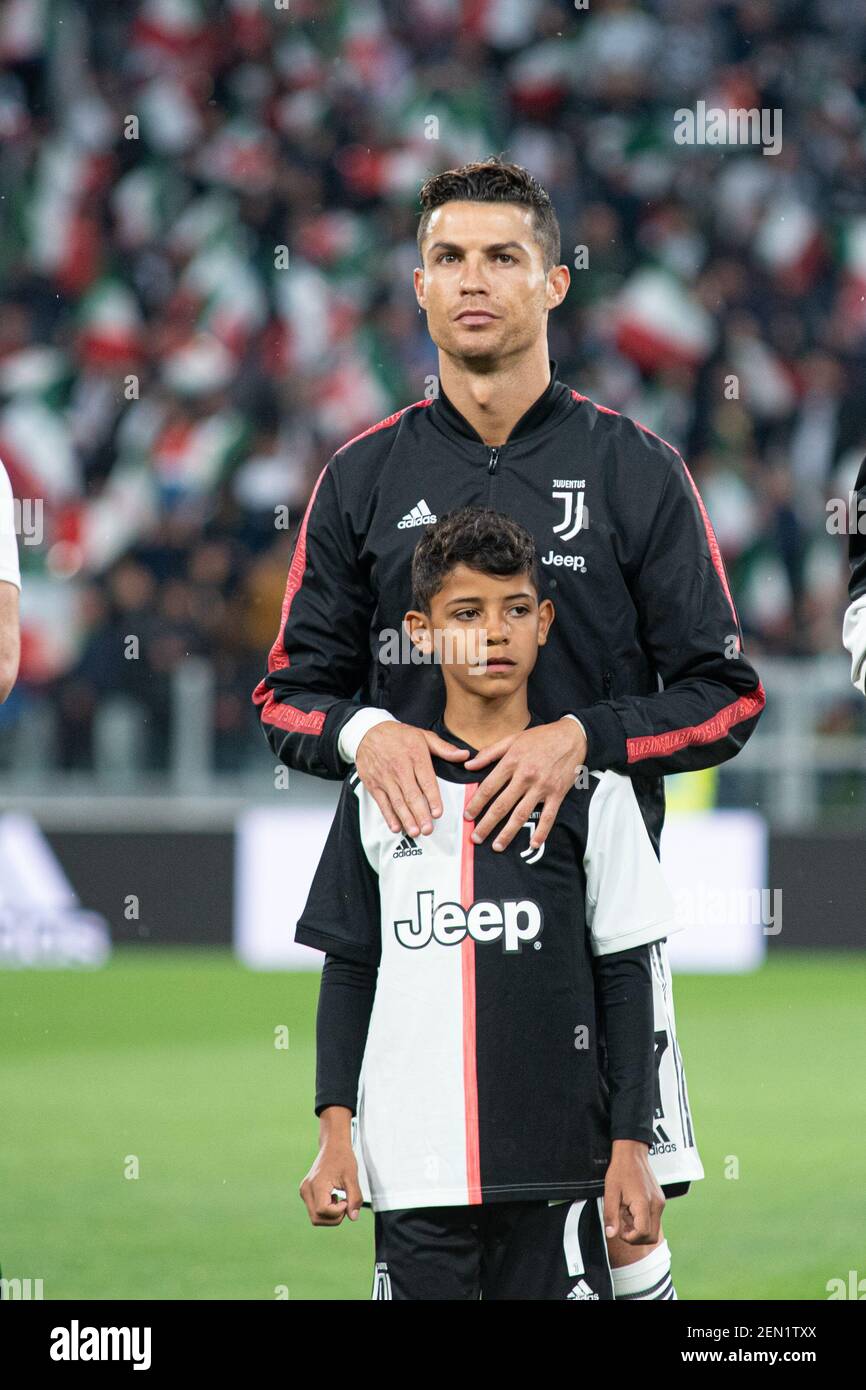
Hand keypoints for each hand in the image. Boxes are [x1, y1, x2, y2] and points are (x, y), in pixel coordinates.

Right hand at [299, 1134, 363, 1226]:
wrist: (333, 1145)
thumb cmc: (343, 1158)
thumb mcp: (352, 1177)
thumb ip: (354, 1197)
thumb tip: (353, 1218)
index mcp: (316, 1184)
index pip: (323, 1211)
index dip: (337, 1211)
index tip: (346, 1200)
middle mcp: (306, 1190)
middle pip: (317, 1218)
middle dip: (334, 1217)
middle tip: (345, 1203)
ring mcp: (304, 1192)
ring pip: (315, 1217)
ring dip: (331, 1215)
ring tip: (339, 1199)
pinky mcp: (306, 1193)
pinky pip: (315, 1210)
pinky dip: (327, 1211)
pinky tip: (334, 1198)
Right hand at [355, 721, 468, 837]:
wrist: (368, 732)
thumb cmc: (399, 735)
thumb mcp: (423, 736)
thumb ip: (444, 748)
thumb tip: (464, 755)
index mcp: (415, 756)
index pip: (426, 781)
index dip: (432, 798)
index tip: (438, 813)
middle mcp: (400, 768)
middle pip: (411, 795)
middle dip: (420, 814)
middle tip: (428, 829)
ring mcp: (385, 777)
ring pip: (397, 801)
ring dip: (406, 818)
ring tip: (415, 832)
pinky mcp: (373, 784)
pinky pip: (382, 802)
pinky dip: (388, 816)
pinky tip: (396, 826)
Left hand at [461, 717, 586, 850]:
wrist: (572, 737)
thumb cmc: (541, 738)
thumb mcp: (513, 739)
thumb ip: (489, 753)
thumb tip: (468, 765)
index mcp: (512, 762)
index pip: (488, 787)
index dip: (476, 803)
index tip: (468, 816)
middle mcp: (525, 776)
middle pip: (502, 805)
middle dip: (487, 824)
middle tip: (476, 837)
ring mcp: (542, 787)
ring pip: (521, 814)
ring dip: (508, 833)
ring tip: (497, 846)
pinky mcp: (557, 794)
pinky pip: (548, 816)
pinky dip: (541, 832)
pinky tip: (532, 844)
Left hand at [603, 1140, 664, 1244]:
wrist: (632, 1152)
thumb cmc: (620, 1170)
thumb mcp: (610, 1192)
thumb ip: (611, 1215)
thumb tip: (611, 1235)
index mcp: (644, 1203)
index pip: (643, 1233)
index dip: (629, 1237)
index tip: (619, 1229)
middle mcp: (656, 1205)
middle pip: (652, 1237)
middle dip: (635, 1237)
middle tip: (622, 1224)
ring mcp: (660, 1203)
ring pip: (654, 1230)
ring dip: (639, 1229)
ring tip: (626, 1214)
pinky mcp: (660, 1201)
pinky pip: (654, 1220)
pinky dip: (643, 1221)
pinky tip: (632, 1209)